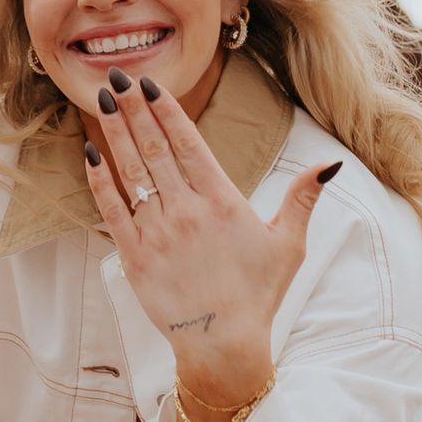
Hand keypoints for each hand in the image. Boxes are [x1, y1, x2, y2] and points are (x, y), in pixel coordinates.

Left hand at [80, 68, 340, 395]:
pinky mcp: (134, 256)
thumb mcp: (288, 244)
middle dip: (134, 109)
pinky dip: (99, 180)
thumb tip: (331, 165)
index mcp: (222, 201)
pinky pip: (111, 209)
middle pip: (154, 148)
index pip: (188, 142)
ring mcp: (157, 232)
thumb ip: (303, 198)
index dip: (167, 110)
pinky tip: (90, 153)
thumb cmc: (257, 295)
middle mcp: (186, 210)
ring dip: (115, 133)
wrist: (223, 344)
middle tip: (116, 77)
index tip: (150, 84)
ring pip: (131, 172)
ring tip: (101, 101)